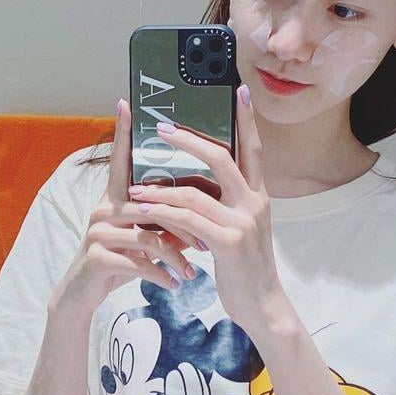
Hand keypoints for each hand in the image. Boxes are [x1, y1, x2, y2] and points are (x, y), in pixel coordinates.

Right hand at [50, 97, 196, 314]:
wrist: (85, 294)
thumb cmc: (121, 261)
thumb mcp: (143, 238)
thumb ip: (164, 220)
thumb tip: (199, 210)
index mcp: (115, 198)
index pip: (120, 160)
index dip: (123, 132)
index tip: (126, 102)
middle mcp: (104, 208)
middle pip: (154, 205)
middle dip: (184, 227)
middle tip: (207, 246)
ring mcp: (98, 231)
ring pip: (149, 236)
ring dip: (175, 257)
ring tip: (192, 273)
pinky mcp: (97, 256)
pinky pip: (139, 260)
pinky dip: (161, 274)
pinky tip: (174, 285)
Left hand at [124, 87, 286, 333]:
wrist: (261, 304)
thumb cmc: (243, 267)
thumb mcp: (239, 229)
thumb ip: (225, 204)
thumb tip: (195, 184)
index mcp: (258, 195)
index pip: (252, 148)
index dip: (246, 119)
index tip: (239, 90)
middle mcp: (254, 202)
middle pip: (221, 157)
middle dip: (188, 140)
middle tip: (162, 129)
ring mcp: (242, 222)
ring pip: (194, 191)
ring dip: (160, 187)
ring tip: (134, 186)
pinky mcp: (227, 242)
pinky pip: (187, 220)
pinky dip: (162, 213)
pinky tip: (144, 210)